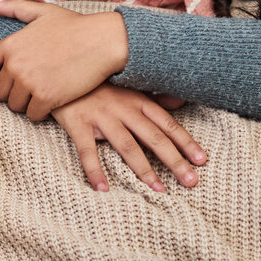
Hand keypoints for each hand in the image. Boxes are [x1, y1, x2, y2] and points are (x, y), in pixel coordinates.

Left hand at [0, 0, 127, 119]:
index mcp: (10, 44)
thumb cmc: (75, 26)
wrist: (103, 41)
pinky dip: (41, 112)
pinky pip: (33, 115)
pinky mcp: (47, 98)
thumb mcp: (43, 12)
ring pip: (15, 106)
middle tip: (29, 87)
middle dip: (11, 92)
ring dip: (26, 103)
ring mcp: (30, 83)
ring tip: (40, 93)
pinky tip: (51, 101)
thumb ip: (16, 8)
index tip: (3, 77)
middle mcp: (15, 65)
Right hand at [51, 84, 205, 191]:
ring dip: (144, 170)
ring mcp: (101, 117)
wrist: (58, 70)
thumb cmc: (96, 83)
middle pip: (153, 138)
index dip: (185, 142)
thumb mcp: (127, 85)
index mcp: (137, 100)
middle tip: (191, 182)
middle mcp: (123, 109)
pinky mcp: (78, 125)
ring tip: (159, 190)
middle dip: (174, 161)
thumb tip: (181, 101)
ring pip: (127, 147)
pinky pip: (88, 152)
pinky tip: (104, 189)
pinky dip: (95, 171)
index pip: (167, 124)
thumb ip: (153, 96)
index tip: (202, 160)